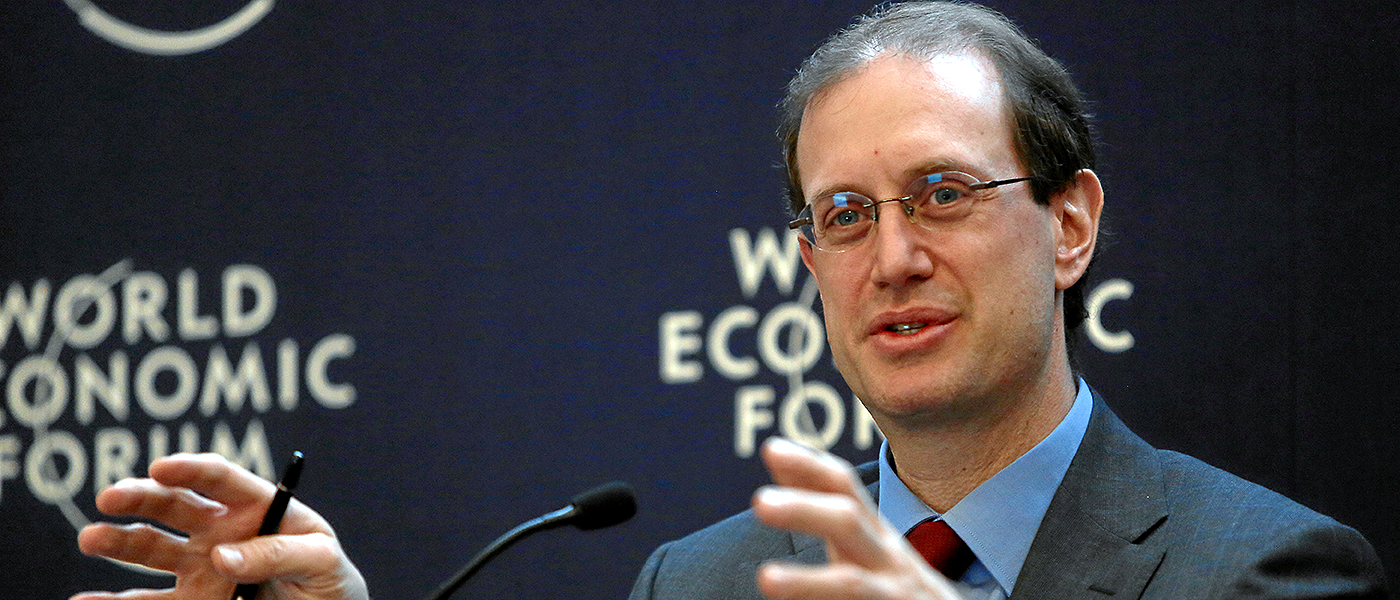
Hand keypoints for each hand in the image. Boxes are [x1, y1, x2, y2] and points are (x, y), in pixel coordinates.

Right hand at [72, 453, 367, 599]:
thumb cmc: (330, 582)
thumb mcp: (323, 561)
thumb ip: (280, 552)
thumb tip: (223, 557)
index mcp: (257, 507)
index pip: (221, 478)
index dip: (192, 468)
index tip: (162, 467)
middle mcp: (220, 532)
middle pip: (174, 505)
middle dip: (140, 496)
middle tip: (110, 497)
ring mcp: (200, 568)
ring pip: (151, 548)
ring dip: (118, 540)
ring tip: (91, 538)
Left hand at [751, 438, 964, 599]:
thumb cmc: (893, 584)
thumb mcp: (860, 541)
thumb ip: (818, 505)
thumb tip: (776, 456)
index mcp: (873, 533)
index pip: (843, 488)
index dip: (810, 466)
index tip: (772, 449)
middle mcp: (887, 558)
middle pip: (849, 522)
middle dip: (805, 509)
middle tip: (761, 502)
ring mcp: (896, 593)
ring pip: (852, 584)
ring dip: (808, 580)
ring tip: (767, 578)